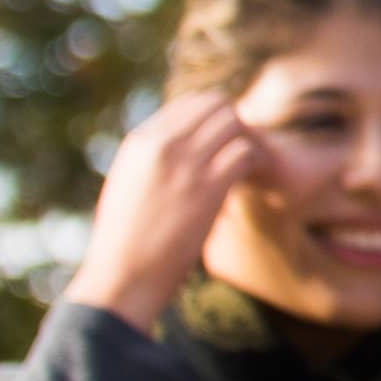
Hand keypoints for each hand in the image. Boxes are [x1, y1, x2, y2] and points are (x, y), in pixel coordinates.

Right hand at [59, 97, 275, 334]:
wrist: (123, 277)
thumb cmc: (125, 239)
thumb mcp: (128, 184)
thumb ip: (152, 158)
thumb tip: (180, 141)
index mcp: (139, 142)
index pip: (188, 103)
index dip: (211, 119)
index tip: (220, 141)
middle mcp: (162, 144)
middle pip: (215, 104)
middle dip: (233, 123)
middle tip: (238, 150)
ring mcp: (186, 163)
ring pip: (234, 122)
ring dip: (246, 140)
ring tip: (246, 165)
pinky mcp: (209, 186)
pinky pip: (246, 151)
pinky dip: (256, 161)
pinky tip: (250, 179)